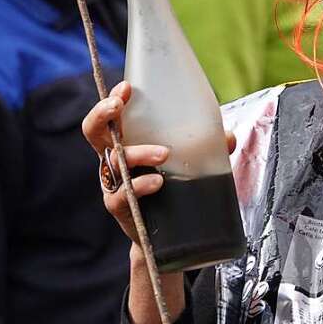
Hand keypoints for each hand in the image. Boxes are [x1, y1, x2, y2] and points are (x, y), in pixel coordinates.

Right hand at [81, 81, 235, 244]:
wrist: (169, 237)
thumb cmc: (176, 190)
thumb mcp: (192, 163)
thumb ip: (209, 148)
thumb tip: (229, 137)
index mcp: (127, 143)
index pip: (112, 116)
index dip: (112, 99)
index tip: (126, 86)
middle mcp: (114, 161)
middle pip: (94, 133)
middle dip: (103, 115)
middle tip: (120, 106)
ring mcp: (114, 185)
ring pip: (114, 163)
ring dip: (137, 153)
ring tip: (164, 154)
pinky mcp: (121, 208)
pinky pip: (120, 196)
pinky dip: (140, 186)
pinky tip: (157, 183)